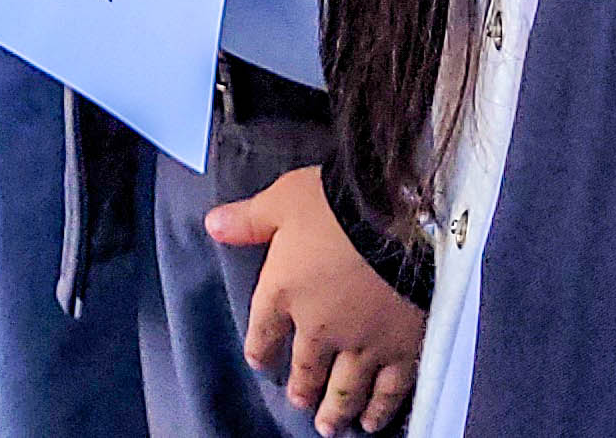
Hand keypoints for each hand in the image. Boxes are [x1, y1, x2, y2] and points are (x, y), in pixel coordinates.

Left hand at [206, 166, 421, 431]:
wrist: (400, 219)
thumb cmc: (338, 203)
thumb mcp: (284, 199)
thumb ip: (250, 219)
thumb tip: (213, 225)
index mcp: (283, 293)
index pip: (264, 333)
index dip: (262, 351)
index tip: (262, 363)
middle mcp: (318, 328)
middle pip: (306, 370)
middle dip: (302, 390)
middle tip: (301, 403)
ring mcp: (362, 345)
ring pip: (345, 389)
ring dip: (335, 410)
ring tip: (329, 425)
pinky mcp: (402, 351)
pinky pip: (389, 391)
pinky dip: (380, 410)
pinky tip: (372, 422)